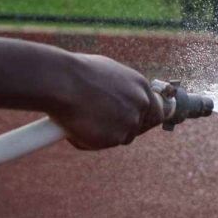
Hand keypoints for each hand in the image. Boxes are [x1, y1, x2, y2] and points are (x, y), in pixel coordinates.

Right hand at [48, 54, 163, 149]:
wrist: (61, 82)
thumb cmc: (76, 73)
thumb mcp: (107, 73)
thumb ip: (120, 89)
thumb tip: (117, 99)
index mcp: (140, 85)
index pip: (156, 110)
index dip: (143, 119)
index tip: (132, 122)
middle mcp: (140, 103)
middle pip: (140, 126)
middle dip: (124, 129)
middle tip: (104, 126)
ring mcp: (129, 121)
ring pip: (121, 137)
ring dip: (105, 134)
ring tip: (82, 119)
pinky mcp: (115, 137)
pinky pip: (103, 144)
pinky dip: (89, 140)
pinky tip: (76, 125)